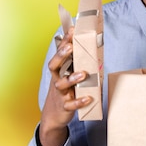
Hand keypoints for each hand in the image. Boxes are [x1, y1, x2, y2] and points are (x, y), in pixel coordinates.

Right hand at [38, 27, 89, 145]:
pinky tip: (88, 98)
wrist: (54, 115)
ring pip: (61, 84)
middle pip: (54, 65)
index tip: (72, 30)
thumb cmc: (64, 91)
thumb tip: (91, 46)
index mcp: (58, 71)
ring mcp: (59, 93)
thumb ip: (76, 63)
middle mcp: (56, 79)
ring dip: (71, 79)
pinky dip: (79, 101)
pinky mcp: (64, 106)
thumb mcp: (68, 75)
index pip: (59, 53)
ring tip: (83, 74)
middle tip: (70, 48)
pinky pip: (70, 104)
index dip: (64, 41)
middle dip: (61, 56)